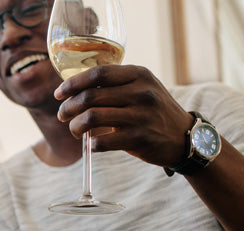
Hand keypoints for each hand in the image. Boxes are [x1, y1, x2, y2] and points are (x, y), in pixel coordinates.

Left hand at [54, 65, 193, 168]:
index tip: (59, 94)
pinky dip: (91, 144)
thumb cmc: (154, 112)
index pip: (97, 73)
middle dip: (69, 107)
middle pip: (90, 96)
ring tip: (74, 130)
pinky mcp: (140, 138)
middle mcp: (141, 92)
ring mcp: (141, 115)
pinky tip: (91, 144)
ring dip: (75, 126)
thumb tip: (75, 90)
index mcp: (139, 75)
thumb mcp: (142, 88)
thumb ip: (115, 85)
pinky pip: (103, 141)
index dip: (72, 83)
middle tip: (62, 115)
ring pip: (92, 118)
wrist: (185, 137)